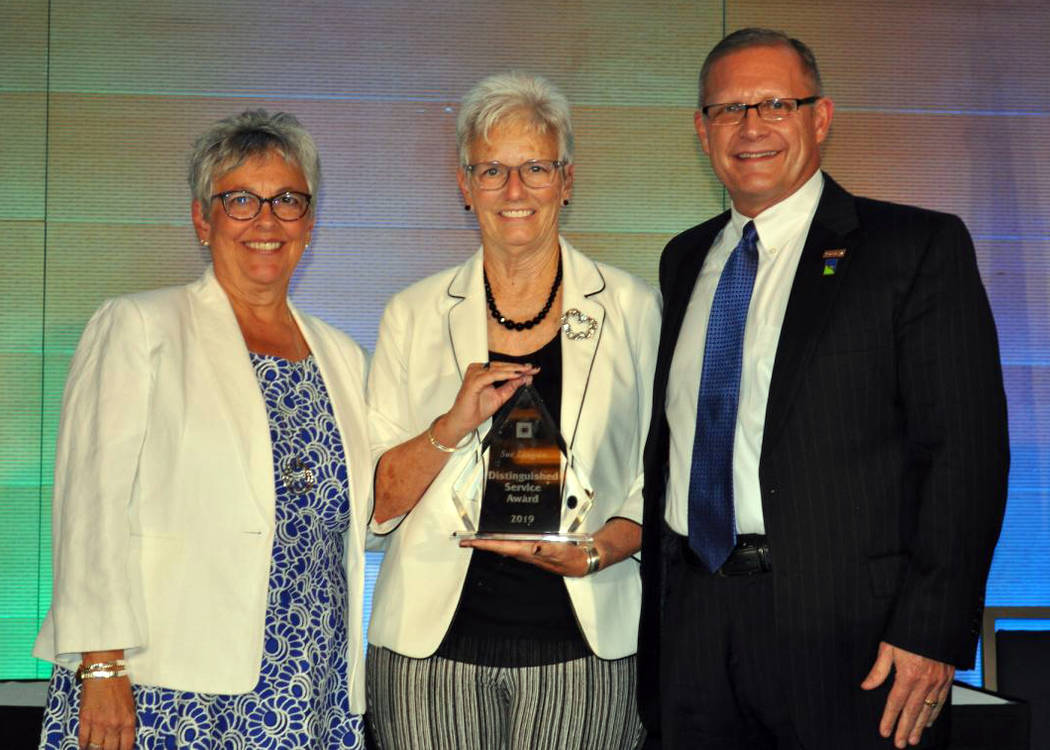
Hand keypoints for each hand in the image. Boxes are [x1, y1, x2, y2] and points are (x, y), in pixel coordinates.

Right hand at [79, 675, 134, 749]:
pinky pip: (83, 739)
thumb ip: (127, 722)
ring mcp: (98, 723)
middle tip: (107, 749)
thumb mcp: (130, 705)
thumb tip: (123, 737)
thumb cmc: (119, 686)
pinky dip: (83, 745)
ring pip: (95, 747)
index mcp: (128, 721)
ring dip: (95, 749)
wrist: (104, 673)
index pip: (126, 746)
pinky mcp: (85, 719)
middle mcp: (114, 725)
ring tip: (96, 748)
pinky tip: (84, 745)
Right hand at [437, 361, 538, 442]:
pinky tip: (515, 376)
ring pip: (498, 368)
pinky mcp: (474, 381)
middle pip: (502, 366)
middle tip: (533, 369)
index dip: (519, 368)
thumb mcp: (500, 397)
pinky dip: (504, 375)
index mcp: (483, 372)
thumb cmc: (475, 410)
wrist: (463, 421)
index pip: (503, 367)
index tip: (532, 370)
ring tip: (526, 372)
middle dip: (519, 368)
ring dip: (513, 370)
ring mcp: (475, 374)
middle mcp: (478, 370)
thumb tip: (524, 379)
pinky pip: (492, 375)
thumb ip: (511, 387)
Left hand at [459, 538, 590, 576]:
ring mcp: (527, 551)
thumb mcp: (559, 551)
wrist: (579, 561)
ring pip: (503, 545)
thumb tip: (532, 547)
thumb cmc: (569, 557)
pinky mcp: (532, 548)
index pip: (499, 546)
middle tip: (465, 539)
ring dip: (490, 541)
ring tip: (477, 537)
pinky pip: (513, 543)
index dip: (482, 544)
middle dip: (481, 543)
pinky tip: (501, 535)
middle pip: (497, 546)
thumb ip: (545, 549)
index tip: (468, 541)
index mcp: (526, 552)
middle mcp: (524, 552)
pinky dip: (503, 539)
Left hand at [860, 641, 953, 747]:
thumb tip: (867, 685)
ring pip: (928, 709)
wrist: (934, 620)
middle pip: (912, 711)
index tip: (884, 731)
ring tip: (912, 738)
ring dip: (919, 726)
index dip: (889, 718)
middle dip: (904, 729)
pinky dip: (935, 713)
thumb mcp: (888, 647)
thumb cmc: (909, 631)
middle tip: (899, 743)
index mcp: (908, 674)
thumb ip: (878, 670)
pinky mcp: (947, 678)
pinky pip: (941, 701)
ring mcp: (938, 681)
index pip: (895, 702)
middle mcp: (925, 681)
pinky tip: (928, 721)